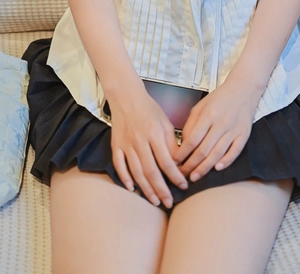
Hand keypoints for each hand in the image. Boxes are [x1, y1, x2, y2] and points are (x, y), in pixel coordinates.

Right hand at [107, 86, 189, 207]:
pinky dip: (125, 178)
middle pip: (151, 171)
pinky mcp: (115, 145)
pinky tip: (132, 188)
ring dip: (146, 189)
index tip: (184, 186)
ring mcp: (126, 144)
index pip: (167, 161)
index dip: (175, 176)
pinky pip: (119, 165)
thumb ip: (171, 143)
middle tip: (169, 203)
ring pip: (136, 172)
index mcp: (154, 133)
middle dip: (162, 190)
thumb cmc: (149, 109)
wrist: (126, 97)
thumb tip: (178, 164)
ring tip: (155, 201)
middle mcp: (139, 140)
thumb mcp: (166, 122)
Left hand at [171, 78, 260, 181]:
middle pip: (204, 150)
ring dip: (205, 168)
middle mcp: (221, 123)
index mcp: (208, 115)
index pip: (192, 140)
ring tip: (195, 176)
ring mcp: (234, 130)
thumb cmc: (219, 98)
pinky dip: (226, 161)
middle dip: (191, 165)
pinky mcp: (244, 134)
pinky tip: (217, 168)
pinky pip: (235, 151)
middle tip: (183, 175)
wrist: (243, 90)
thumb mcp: (200, 106)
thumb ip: (191, 124)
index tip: (174, 162)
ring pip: (217, 154)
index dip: (182, 154)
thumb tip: (183, 144)